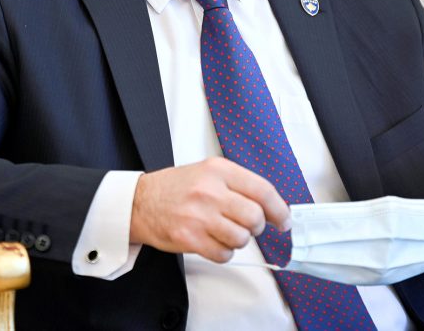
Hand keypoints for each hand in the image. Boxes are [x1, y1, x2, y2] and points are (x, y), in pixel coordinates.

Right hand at [130, 157, 290, 262]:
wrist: (140, 201)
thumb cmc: (175, 188)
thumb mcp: (207, 172)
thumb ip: (238, 184)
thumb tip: (271, 206)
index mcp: (218, 170)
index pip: (262, 190)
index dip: (279, 209)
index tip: (283, 220)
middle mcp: (209, 191)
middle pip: (255, 217)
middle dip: (256, 226)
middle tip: (247, 226)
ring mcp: (199, 215)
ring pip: (241, 238)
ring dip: (237, 240)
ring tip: (224, 232)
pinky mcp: (189, 238)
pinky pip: (223, 254)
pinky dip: (223, 252)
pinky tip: (211, 241)